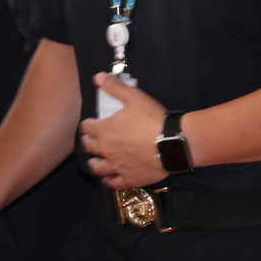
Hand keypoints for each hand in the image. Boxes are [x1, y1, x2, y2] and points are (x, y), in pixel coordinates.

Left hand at [81, 72, 169, 188]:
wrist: (174, 143)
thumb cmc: (153, 120)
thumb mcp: (134, 97)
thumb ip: (115, 87)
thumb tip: (98, 77)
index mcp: (104, 130)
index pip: (86, 127)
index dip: (88, 124)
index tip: (92, 124)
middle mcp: (106, 150)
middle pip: (88, 147)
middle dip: (88, 142)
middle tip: (93, 139)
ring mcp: (116, 166)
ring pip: (97, 167)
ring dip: (94, 162)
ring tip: (97, 159)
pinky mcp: (129, 178)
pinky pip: (113, 183)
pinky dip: (109, 180)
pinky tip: (109, 178)